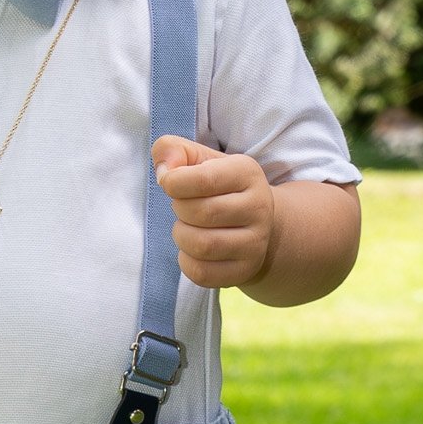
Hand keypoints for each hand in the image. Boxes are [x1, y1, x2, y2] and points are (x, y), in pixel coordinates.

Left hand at [153, 135, 276, 288]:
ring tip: (187, 227)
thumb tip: (163, 170)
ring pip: (202, 245)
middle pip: (201, 213)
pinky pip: (202, 273)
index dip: (173, 182)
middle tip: (183, 206)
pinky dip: (186, 261)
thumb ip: (174, 150)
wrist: (258, 222)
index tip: (170, 183)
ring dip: (181, 235)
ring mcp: (255, 243)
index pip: (203, 179)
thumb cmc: (219, 187)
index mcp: (247, 172)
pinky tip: (192, 249)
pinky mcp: (245, 270)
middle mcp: (258, 207)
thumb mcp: (200, 159)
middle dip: (179, 209)